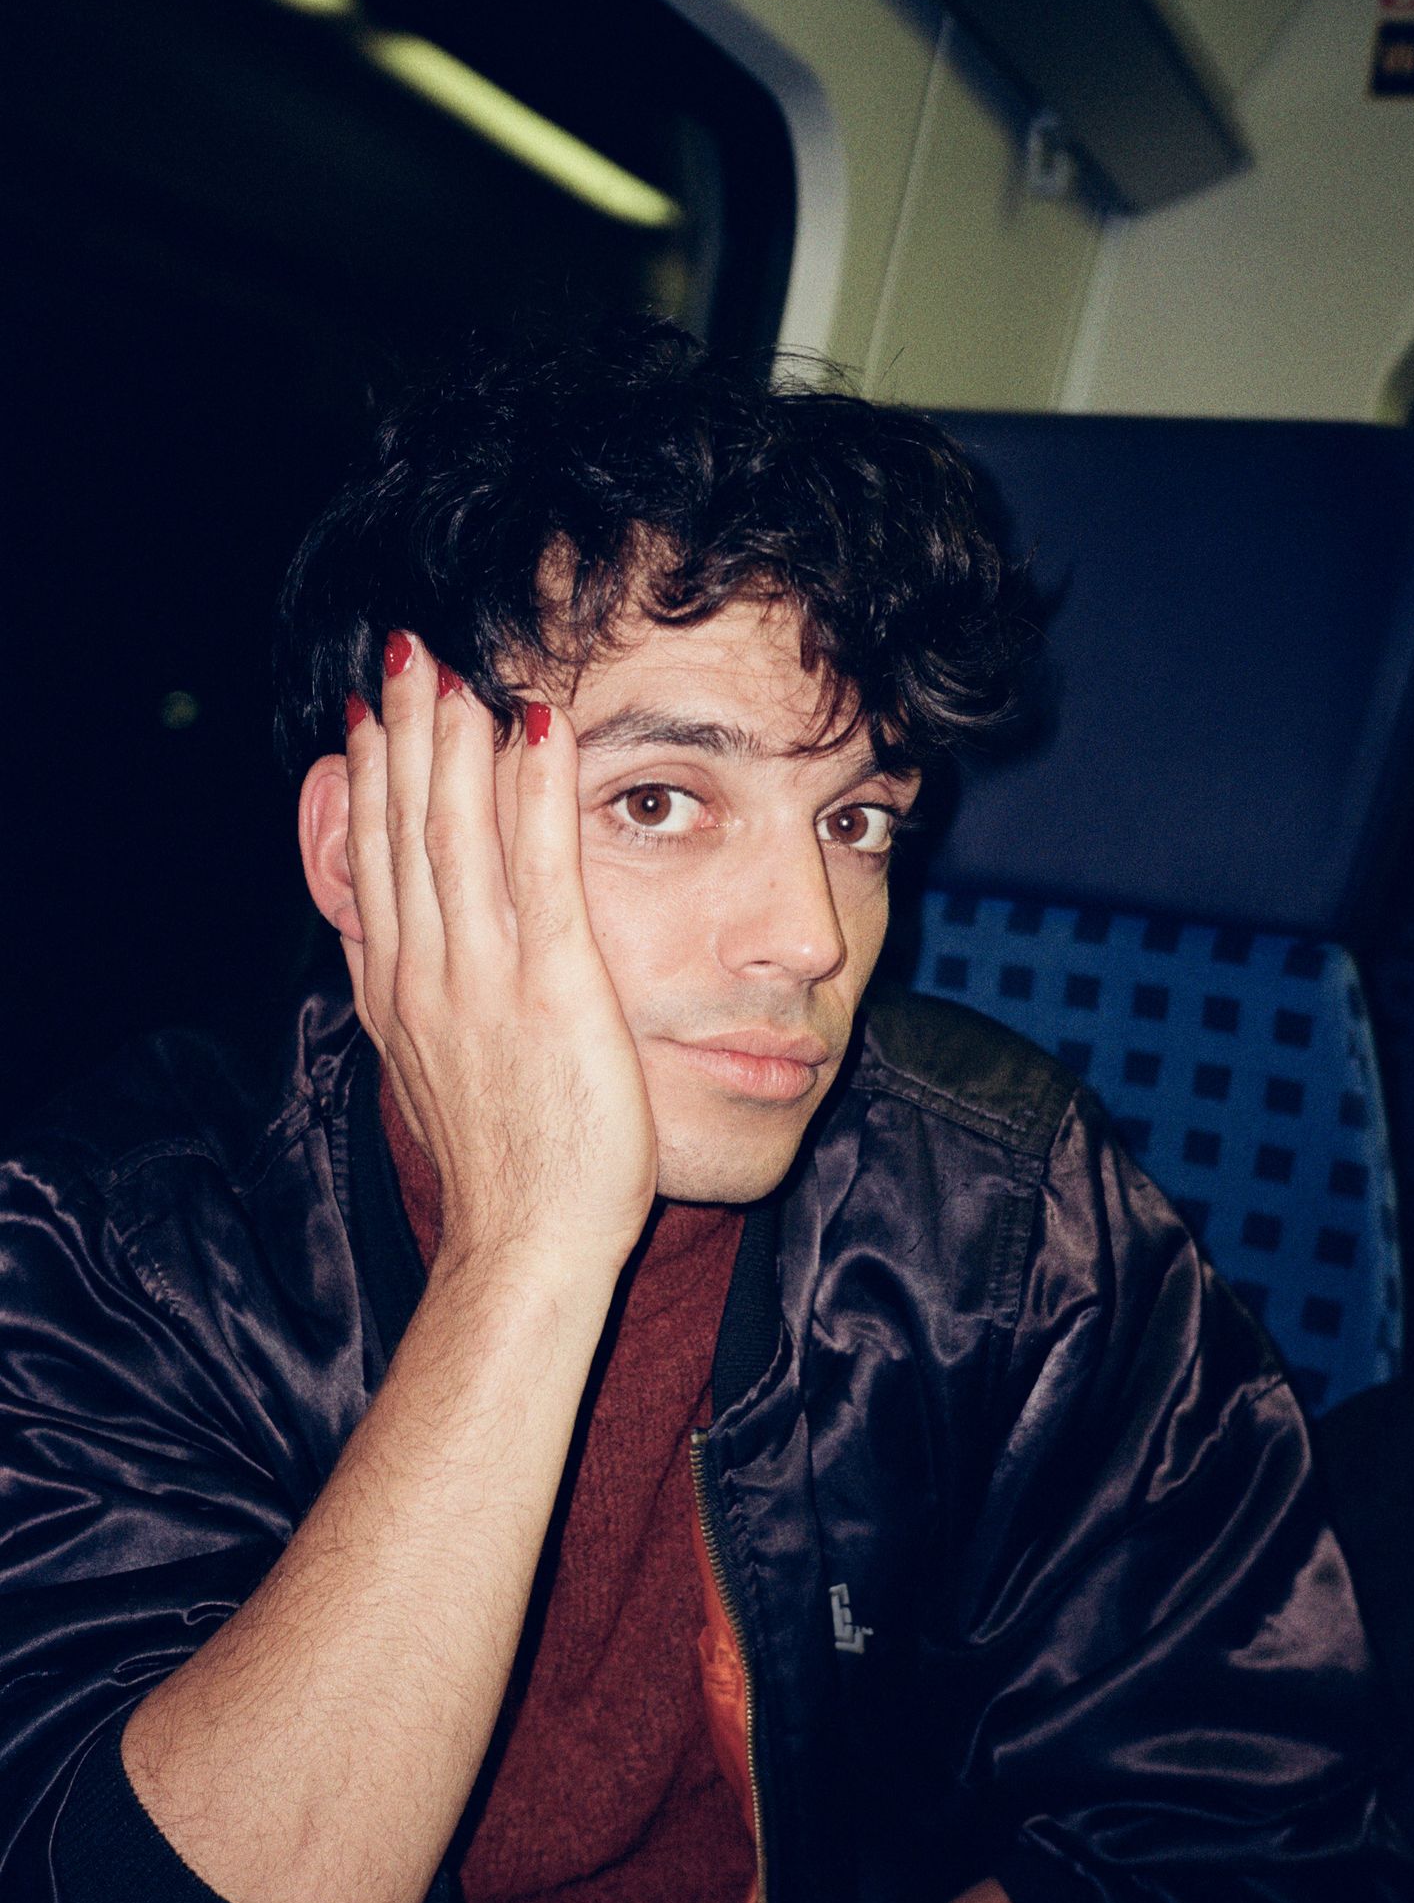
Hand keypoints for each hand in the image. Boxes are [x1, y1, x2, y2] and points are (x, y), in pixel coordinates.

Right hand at [344, 635, 656, 1274]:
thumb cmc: (505, 1174)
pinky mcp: (553, 990)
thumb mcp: (436, 1077)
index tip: (371, 714)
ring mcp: (485, 979)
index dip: (371, 781)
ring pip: (457, 834)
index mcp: (401, 993)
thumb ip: (420, 1003)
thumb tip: (406, 949)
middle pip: (406, 830)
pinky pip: (541, 871)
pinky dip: (535, 793)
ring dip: (454, 741)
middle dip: (403, 734)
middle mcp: (428, 974)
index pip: (377, 863)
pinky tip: (540, 727)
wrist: (522, 1248)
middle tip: (404, 653)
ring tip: (454, 667)